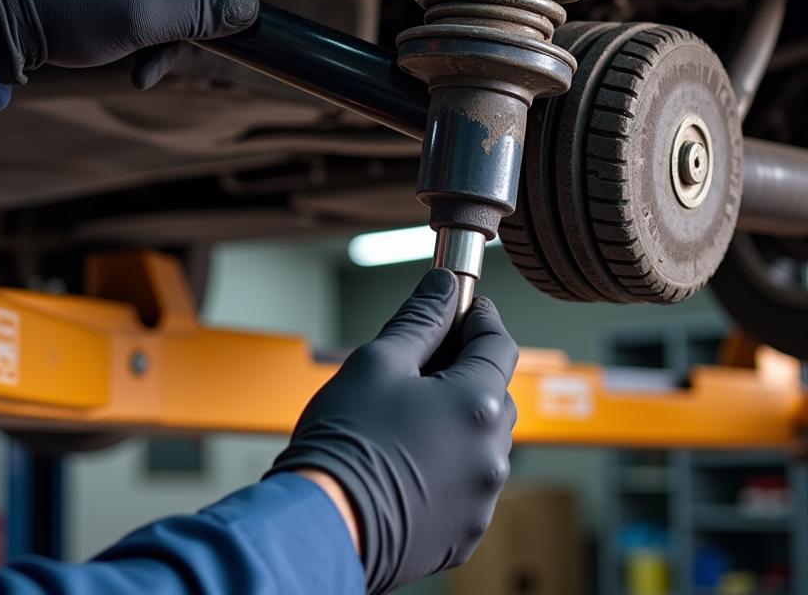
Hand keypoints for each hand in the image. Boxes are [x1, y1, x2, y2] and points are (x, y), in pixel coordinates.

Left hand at [0, 0, 326, 87]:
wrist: (6, 22)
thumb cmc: (70, 12)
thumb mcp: (144, 19)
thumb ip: (204, 11)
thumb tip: (249, 6)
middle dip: (216, 6)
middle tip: (220, 36)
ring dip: (181, 31)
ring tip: (150, 66)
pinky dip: (161, 29)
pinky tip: (139, 63)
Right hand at [269, 270, 517, 594]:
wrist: (322, 526)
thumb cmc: (346, 441)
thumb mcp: (378, 361)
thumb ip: (420, 319)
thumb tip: (443, 287)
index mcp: (478, 406)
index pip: (498, 344)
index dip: (479, 318)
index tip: (461, 306)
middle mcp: (492, 455)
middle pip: (493, 394)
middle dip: (463, 371)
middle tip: (418, 363)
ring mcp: (480, 499)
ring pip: (479, 441)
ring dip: (455, 421)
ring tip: (402, 418)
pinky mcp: (462, 532)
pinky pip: (466, 483)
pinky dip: (447, 464)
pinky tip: (405, 459)